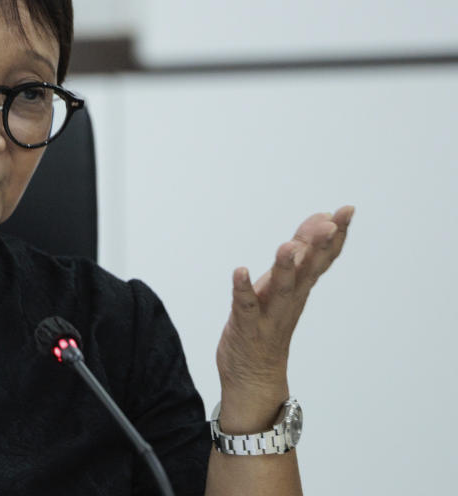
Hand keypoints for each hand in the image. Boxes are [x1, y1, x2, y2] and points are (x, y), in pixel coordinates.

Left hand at [215, 205, 353, 428]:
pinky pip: (246, 307)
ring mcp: (270, 315)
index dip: (336, 235)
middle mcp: (290, 300)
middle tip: (332, 224)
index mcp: (300, 288)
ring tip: (288, 246)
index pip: (322, 258)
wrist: (255, 378)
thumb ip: (301, 253)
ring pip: (281, 289)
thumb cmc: (269, 325)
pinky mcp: (247, 328)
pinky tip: (239, 271)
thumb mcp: (286, 284)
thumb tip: (320, 220)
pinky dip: (243, 289)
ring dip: (286, 267)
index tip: (347, 210)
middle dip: (319, 247)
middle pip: (308, 271)